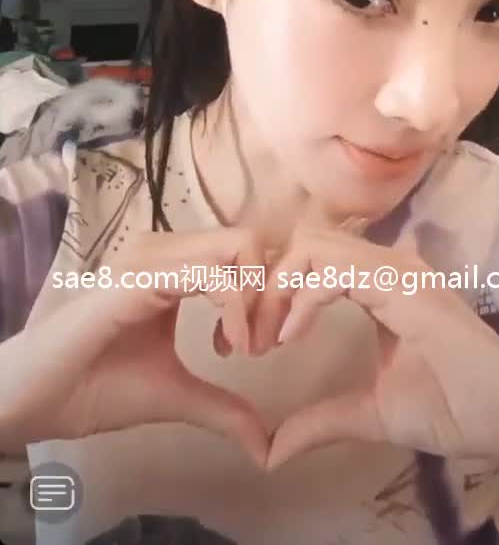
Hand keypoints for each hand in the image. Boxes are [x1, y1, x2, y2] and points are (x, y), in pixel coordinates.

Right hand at [0, 226, 271, 465]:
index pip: (244, 252)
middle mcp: (165, 250)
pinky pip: (208, 273)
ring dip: (257, 297)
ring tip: (247, 349)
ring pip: (237, 246)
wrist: (37, 400)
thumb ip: (222, 406)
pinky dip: (234, 306)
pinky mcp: (140, 278)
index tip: (264, 346)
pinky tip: (231, 346)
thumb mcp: (175, 394)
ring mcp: (151, 258)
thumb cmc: (96, 388)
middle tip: (264, 346)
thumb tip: (265, 445)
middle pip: (249, 241)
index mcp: (174, 265)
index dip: (270, 293)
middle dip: (272, 291)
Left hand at [250, 226, 498, 469]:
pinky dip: (304, 296)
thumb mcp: (370, 413)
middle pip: (305, 240)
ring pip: (315, 245)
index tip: (252, 343)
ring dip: (278, 287)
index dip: (272, 291)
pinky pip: (339, 269)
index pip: (311, 257)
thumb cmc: (453, 409)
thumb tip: (269, 451)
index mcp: (380, 282)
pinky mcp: (407, 287)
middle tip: (246, 337)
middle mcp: (389, 264)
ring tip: (265, 338)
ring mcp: (399, 270)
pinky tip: (290, 336)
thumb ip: (322, 420)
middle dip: (266, 283)